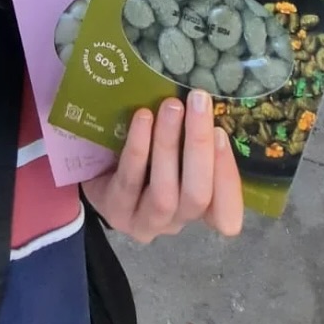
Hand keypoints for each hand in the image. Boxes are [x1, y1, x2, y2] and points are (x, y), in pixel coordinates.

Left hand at [81, 91, 243, 243]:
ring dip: (169, 145)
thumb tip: (207, 102)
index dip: (228, 180)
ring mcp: (144, 222)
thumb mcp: (175, 145)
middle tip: (199, 101)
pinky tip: (143, 118)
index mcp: (198, 208)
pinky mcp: (115, 212)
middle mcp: (176, 221)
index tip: (221, 134)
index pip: (226, 214)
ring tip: (172, 106)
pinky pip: (130, 181)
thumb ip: (192, 138)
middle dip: (200, 145)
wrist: (95, 163)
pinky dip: (139, 147)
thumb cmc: (146, 151)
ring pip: (165, 193)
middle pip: (197, 196)